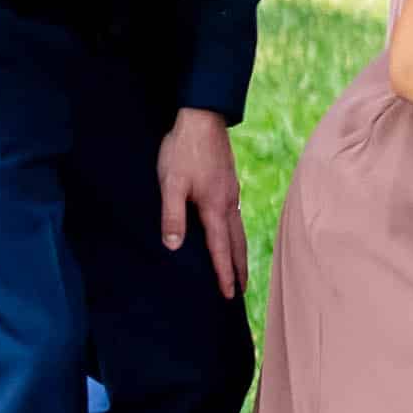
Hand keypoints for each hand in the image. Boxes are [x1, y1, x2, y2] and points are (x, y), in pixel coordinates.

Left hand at [155, 110, 248, 299]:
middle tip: (242, 291)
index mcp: (215, 207)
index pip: (221, 248)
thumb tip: (174, 246)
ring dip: (240, 253)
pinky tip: (232, 233)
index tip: (230, 294)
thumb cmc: (183, 151)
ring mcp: (231, 192)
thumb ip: (172, 216)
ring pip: (239, 230)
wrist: (202, 118)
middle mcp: (228, 203)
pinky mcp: (229, 184)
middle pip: (237, 243)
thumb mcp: (170, 184)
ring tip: (240, 268)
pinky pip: (236, 217)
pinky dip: (236, 234)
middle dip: (239, 268)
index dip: (224, 273)